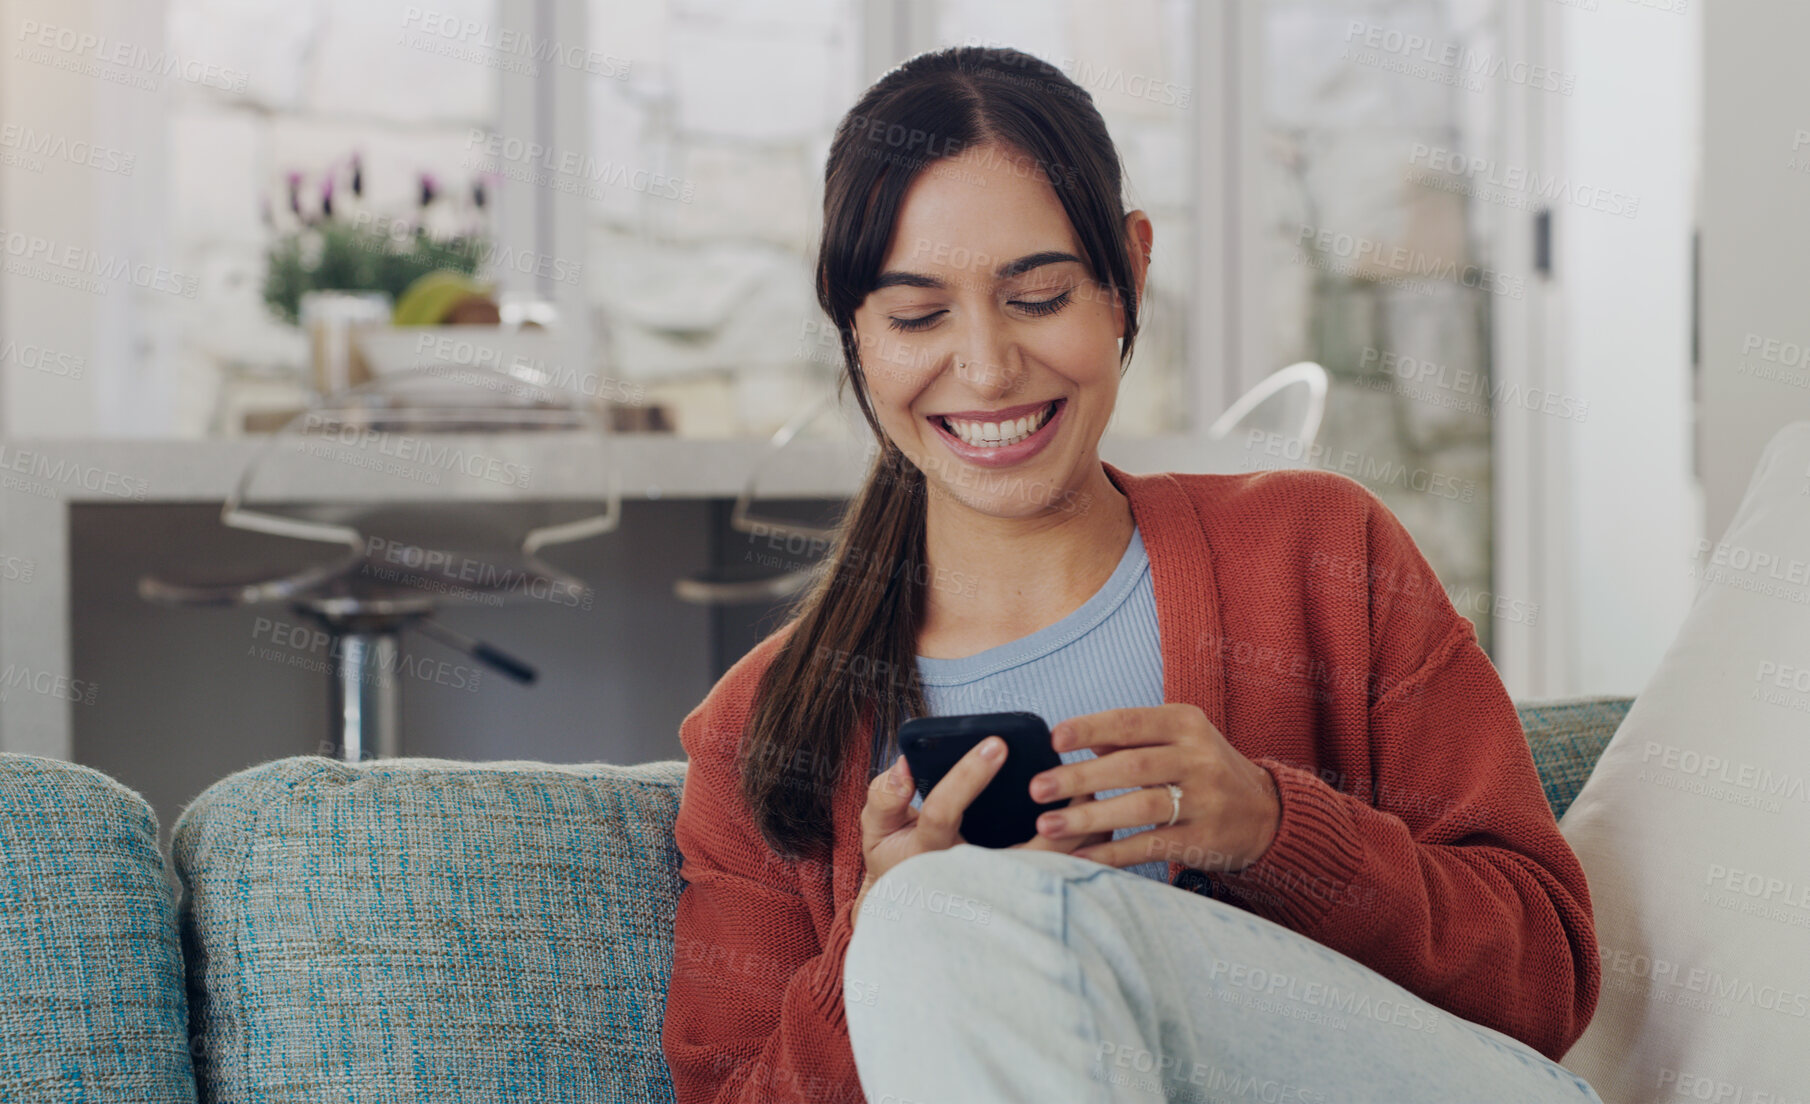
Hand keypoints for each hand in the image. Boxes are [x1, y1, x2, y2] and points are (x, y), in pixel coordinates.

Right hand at [853, 738, 1110, 929]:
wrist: (913, 916)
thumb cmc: (897, 862)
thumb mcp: (878, 830)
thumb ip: (884, 797)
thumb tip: (905, 766)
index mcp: (928, 852)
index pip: (945, 812)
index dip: (967, 777)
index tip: (996, 743)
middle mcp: (968, 878)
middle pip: (1018, 849)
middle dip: (1050, 811)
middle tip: (1072, 772)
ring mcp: (999, 892)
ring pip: (1049, 867)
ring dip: (1076, 831)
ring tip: (1091, 788)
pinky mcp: (1021, 898)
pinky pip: (1059, 877)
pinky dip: (1083, 849)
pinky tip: (1097, 820)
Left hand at [1023, 704, 1280, 873]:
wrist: (1265, 812)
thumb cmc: (1203, 769)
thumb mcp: (1177, 739)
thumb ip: (1130, 736)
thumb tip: (1073, 736)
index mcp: (1186, 723)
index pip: (1131, 721)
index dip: (1091, 728)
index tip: (1053, 739)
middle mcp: (1199, 758)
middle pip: (1131, 766)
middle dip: (1079, 778)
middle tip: (1037, 788)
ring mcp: (1205, 800)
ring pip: (1140, 807)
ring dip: (1089, 818)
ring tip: (1047, 825)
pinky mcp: (1204, 839)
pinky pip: (1151, 846)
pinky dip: (1112, 853)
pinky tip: (1080, 857)